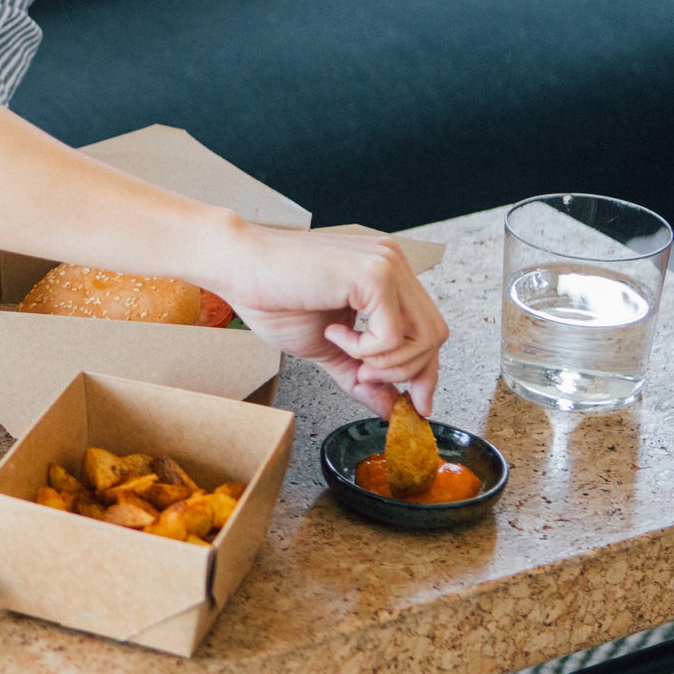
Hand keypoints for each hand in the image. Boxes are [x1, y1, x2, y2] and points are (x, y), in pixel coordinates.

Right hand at [210, 225, 448, 417]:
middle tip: (364, 377)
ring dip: (385, 363)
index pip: (427, 329)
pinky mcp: (374, 275)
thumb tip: (389, 408)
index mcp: (385, 274)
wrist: (237, 265)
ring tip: (346, 352)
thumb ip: (360, 373)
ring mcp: (387, 265)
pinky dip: (365, 349)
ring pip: (424, 337)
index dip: (425, 372)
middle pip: (435, 336)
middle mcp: (393, 264)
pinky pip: (392, 335)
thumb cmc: (271, 295)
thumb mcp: (326, 346)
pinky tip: (334, 333)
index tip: (415, 406)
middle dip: (407, 372)